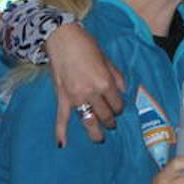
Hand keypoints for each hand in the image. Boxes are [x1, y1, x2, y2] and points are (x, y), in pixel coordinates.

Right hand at [46, 22, 124, 145]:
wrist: (62, 38)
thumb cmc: (86, 45)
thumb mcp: (106, 58)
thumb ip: (116, 76)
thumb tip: (122, 89)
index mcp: (105, 82)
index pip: (116, 103)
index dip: (119, 107)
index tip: (119, 108)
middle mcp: (92, 93)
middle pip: (104, 114)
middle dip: (110, 120)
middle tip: (112, 123)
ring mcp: (76, 97)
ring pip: (87, 120)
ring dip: (95, 131)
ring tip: (99, 138)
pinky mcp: (62, 97)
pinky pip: (62, 117)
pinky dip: (61, 132)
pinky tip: (62, 144)